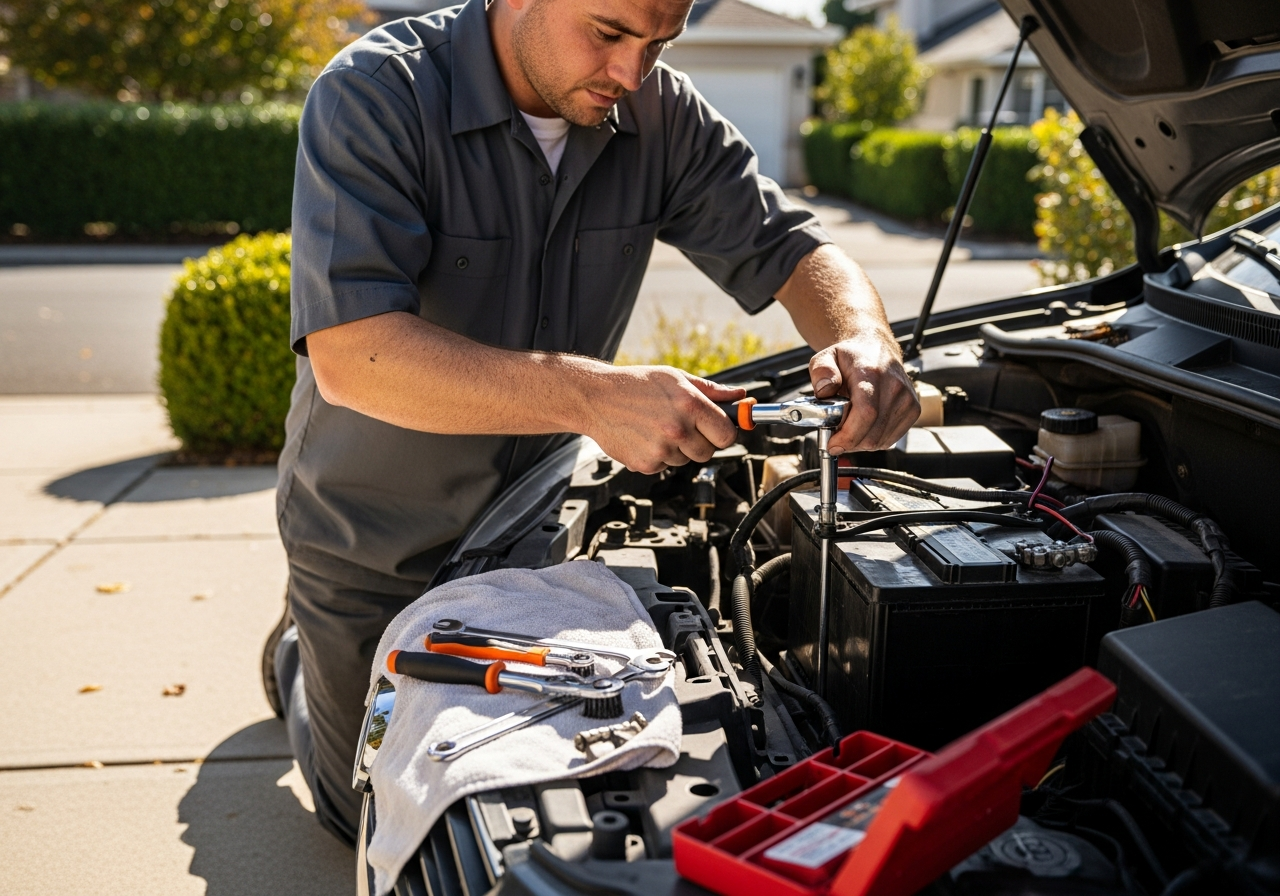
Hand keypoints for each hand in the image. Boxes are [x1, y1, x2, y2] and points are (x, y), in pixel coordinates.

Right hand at [586, 366, 744, 473]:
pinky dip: (658, 456)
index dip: (724, 432)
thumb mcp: (676, 378)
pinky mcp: (646, 464)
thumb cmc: (636, 384)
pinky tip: (645, 436)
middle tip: (684, 425)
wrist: (596, 398)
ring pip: (686, 459)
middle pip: (709, 452)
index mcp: (690, 404)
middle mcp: (678, 429)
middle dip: (701, 441)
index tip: (718, 429)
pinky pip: (665, 466)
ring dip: (678, 448)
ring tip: (658, 427)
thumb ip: (712, 391)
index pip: (727, 434)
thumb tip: (740, 397)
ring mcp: (661, 449)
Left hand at [810, 336, 918, 452]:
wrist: (877, 350)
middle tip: (836, 434)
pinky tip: (864, 427)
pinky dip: (873, 440)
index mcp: (871, 374)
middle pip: (872, 433)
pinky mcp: (913, 410)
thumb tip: (824, 391)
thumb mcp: (826, 357)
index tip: (833, 444)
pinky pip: (890, 440)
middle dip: (849, 442)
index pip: (866, 413)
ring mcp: (907, 400)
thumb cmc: (851, 357)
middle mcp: (894, 387)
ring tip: (850, 427)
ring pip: (880, 441)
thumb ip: (821, 372)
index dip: (848, 435)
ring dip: (860, 442)